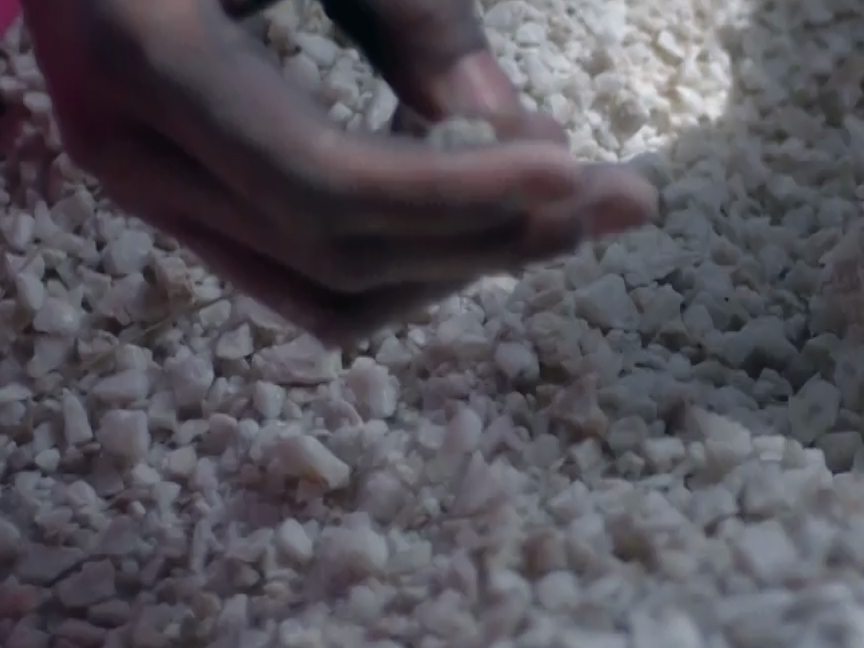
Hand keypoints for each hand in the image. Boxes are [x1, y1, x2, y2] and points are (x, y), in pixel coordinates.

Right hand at [22, 0, 658, 343]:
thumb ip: (408, 12)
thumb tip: (507, 129)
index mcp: (144, 56)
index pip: (325, 182)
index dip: (460, 195)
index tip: (574, 168)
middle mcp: (124, 146)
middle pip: (338, 254)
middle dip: (494, 234)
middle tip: (625, 192)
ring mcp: (141, 184)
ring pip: (325, 289)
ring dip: (465, 257)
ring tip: (573, 189)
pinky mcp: (179, 196)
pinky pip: (304, 268)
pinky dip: (410, 249)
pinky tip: (484, 187)